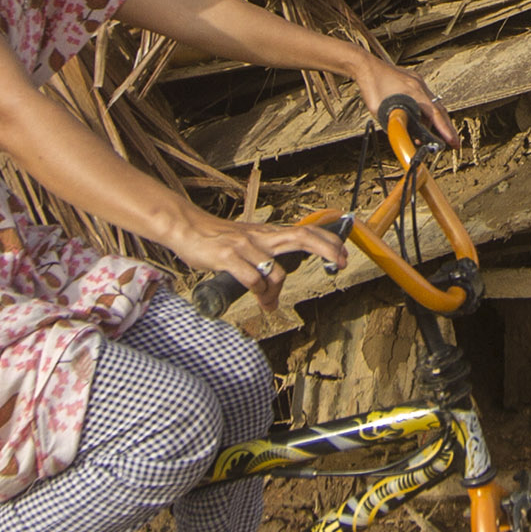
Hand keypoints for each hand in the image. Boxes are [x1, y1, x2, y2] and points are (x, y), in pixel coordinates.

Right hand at [171, 210, 344, 306]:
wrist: (187, 228)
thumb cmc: (216, 241)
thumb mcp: (246, 247)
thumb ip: (262, 268)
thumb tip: (272, 298)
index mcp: (268, 234)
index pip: (304, 232)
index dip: (327, 241)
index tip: (343, 254)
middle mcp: (261, 237)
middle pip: (302, 238)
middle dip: (327, 249)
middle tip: (341, 263)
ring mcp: (246, 246)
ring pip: (277, 272)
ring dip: (277, 293)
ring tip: (268, 303)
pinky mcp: (228, 256)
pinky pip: (253, 279)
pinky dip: (259, 292)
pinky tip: (256, 296)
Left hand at [352, 57, 457, 149]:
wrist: (365, 65)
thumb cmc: (371, 86)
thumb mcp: (380, 111)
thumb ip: (394, 125)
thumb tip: (404, 137)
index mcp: (414, 92)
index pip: (434, 114)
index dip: (445, 130)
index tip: (453, 142)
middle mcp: (419, 86)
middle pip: (439, 110)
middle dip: (447, 128)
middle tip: (453, 142)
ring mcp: (417, 82)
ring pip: (432, 104)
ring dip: (433, 121)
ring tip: (430, 136)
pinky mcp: (412, 81)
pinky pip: (425, 99)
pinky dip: (426, 111)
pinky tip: (421, 120)